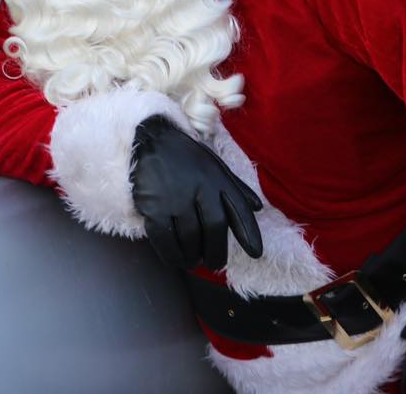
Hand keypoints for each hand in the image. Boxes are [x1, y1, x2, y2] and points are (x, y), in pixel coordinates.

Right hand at [130, 115, 262, 270]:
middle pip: (214, 229)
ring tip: (194, 262)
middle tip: (216, 264)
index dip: (249, 233)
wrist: (147, 141)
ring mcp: (174, 199)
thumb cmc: (184, 156)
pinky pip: (164, 239)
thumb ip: (235, 187)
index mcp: (215, 178)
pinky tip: (176, 260)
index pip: (238, 209)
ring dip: (194, 256)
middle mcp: (197, 189)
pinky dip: (172, 254)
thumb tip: (258, 208)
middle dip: (217, 252)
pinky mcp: (153, 208)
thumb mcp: (213, 164)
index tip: (256, 253)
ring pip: (190, 238)